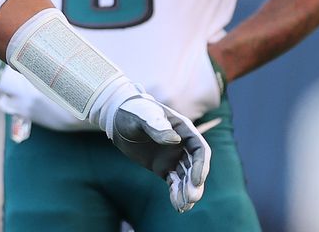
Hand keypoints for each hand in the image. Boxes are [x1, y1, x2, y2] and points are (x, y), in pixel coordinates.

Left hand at [109, 95, 209, 212]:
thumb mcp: (142, 115)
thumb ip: (156, 126)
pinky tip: (177, 206)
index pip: (200, 149)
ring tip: (184, 207)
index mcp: (183, 129)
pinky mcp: (162, 167)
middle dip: (195, 183)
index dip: (201, 165)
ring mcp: (173, 157)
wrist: (117, 118)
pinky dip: (176, 193)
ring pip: (186, 177)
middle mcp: (182, 145)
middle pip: (195, 167)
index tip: (197, 180)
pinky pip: (173, 182)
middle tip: (190, 199)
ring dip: (187, 192)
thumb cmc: (132, 111)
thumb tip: (175, 140)